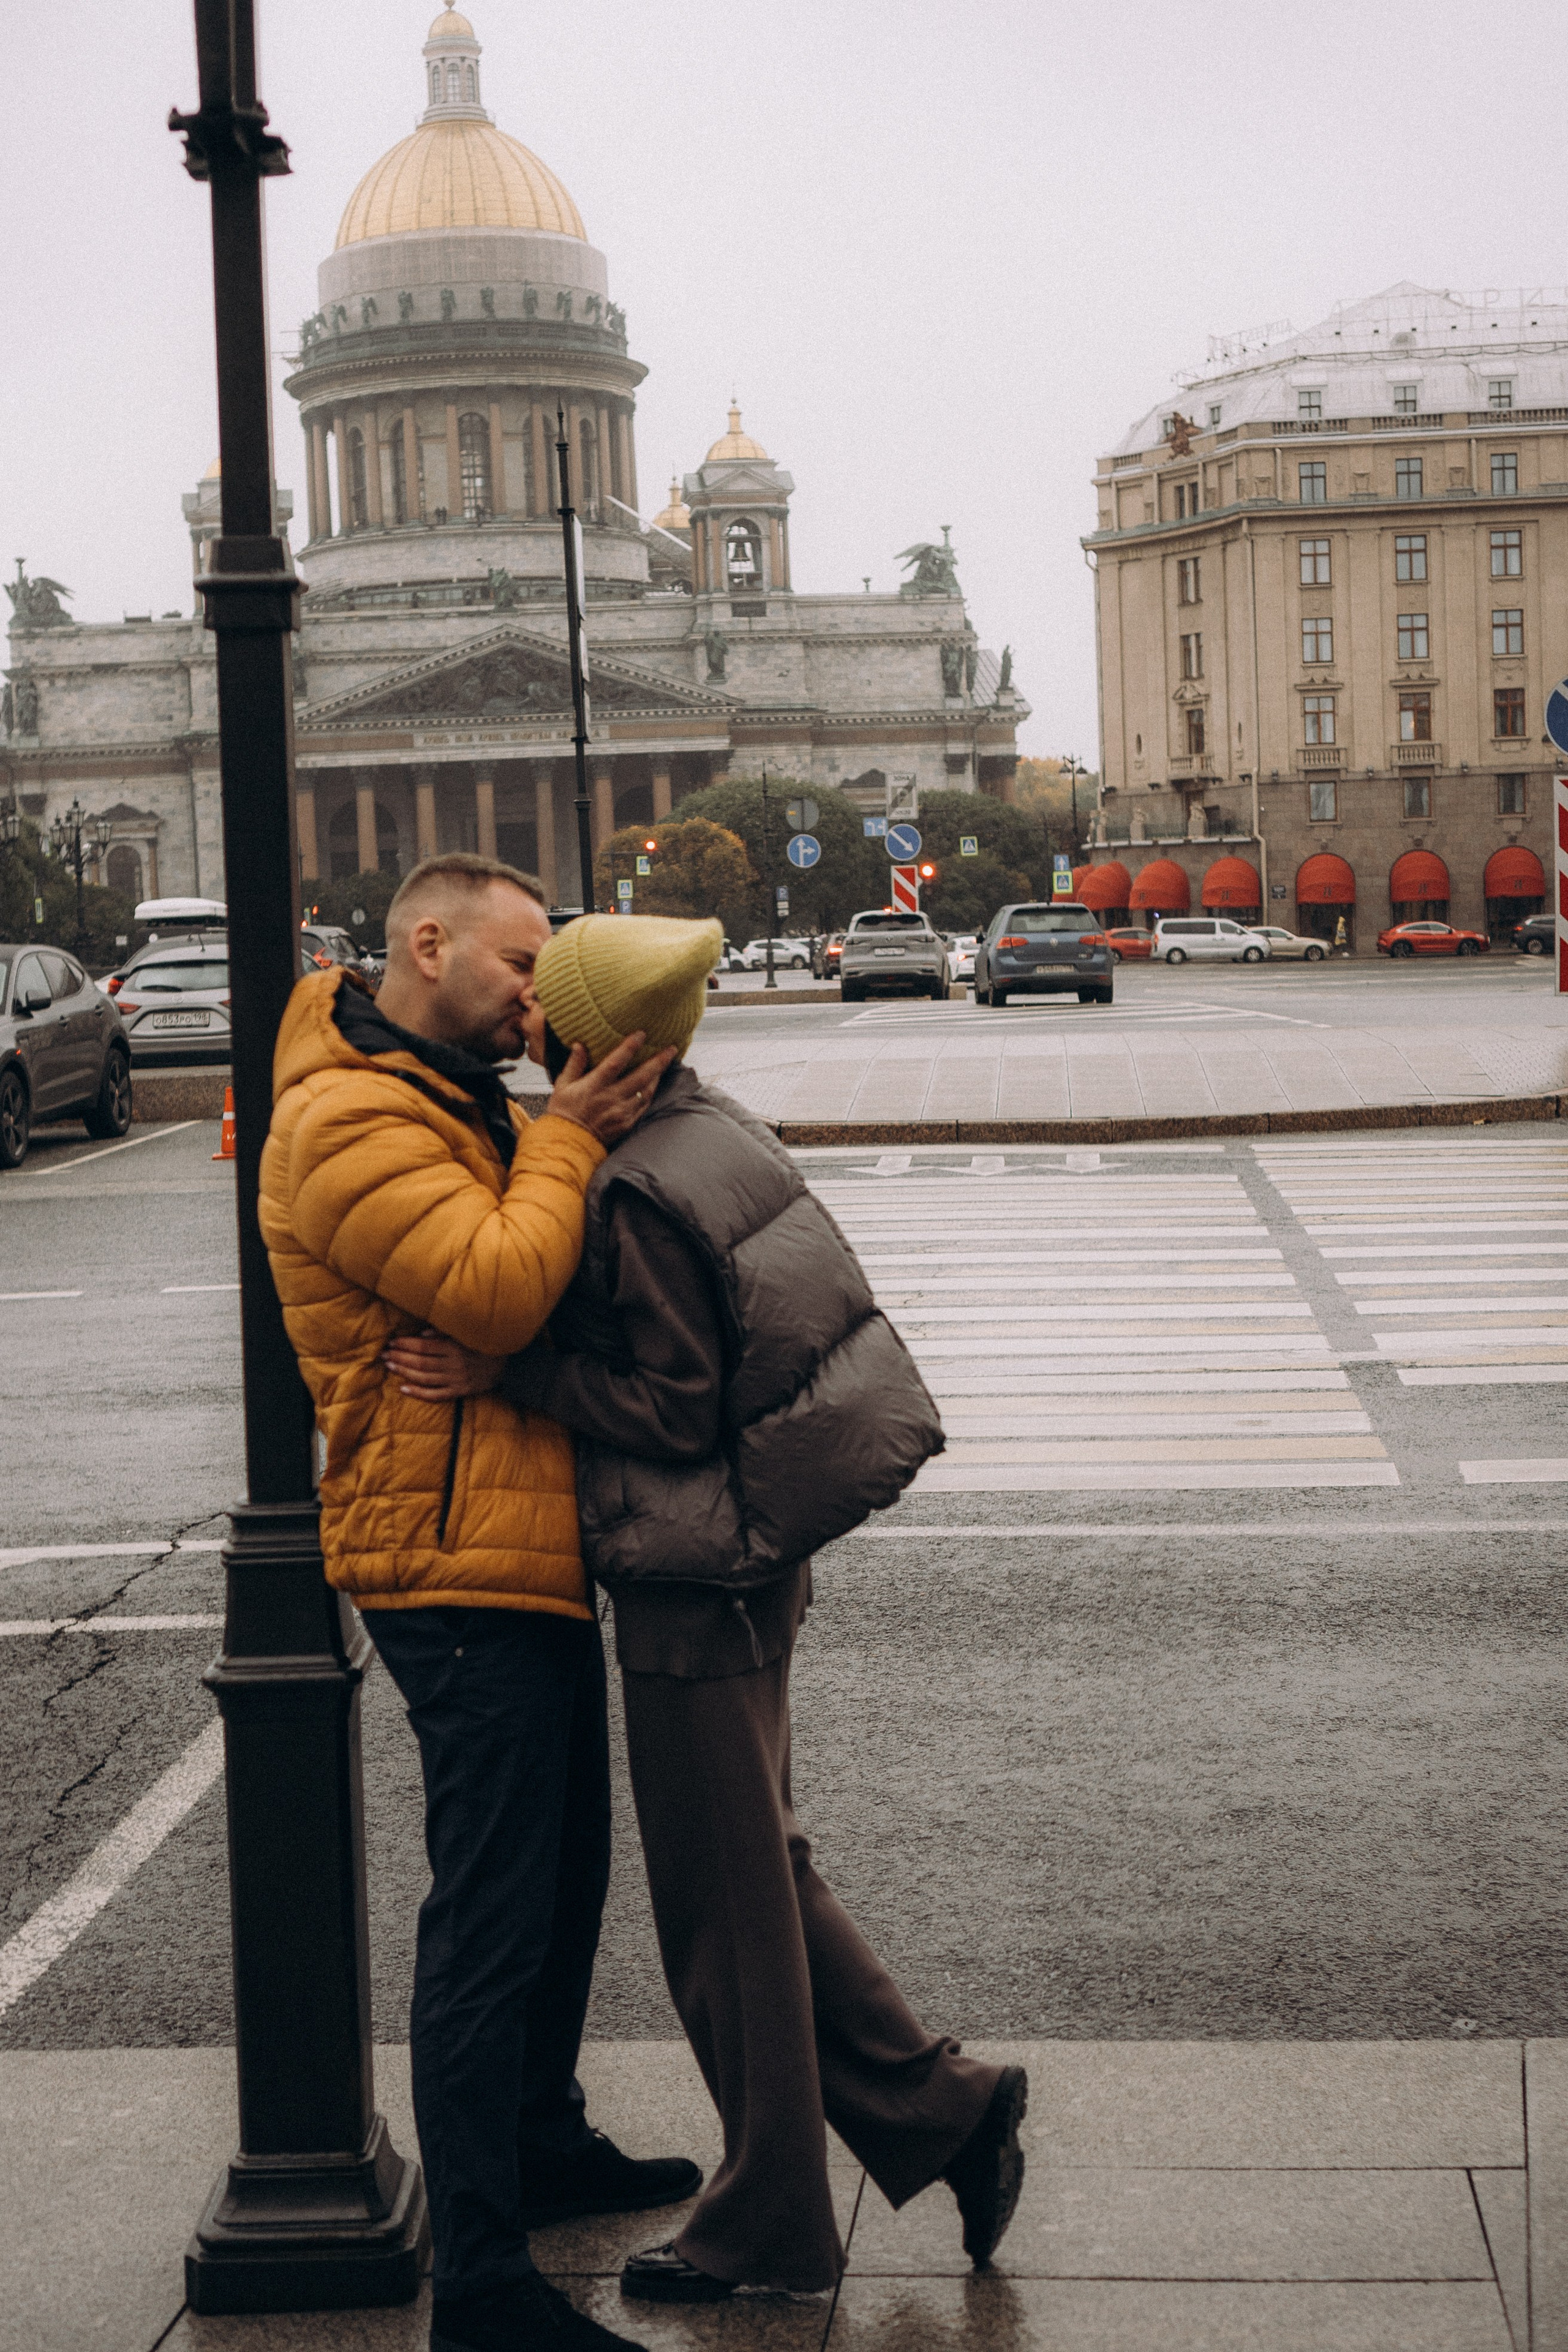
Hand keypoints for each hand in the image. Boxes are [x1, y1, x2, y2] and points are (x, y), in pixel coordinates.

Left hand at [384, 1327, 504, 1400]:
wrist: (509, 1366)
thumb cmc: (485, 1344)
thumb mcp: (468, 1334)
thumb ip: (446, 1333)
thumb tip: (423, 1334)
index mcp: (457, 1347)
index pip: (425, 1347)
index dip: (406, 1344)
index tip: (392, 1342)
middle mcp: (455, 1365)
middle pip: (421, 1362)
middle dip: (400, 1357)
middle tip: (384, 1354)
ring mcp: (457, 1380)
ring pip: (425, 1378)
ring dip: (405, 1372)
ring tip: (389, 1366)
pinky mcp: (460, 1392)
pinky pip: (436, 1395)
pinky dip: (419, 1393)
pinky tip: (403, 1388)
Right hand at [547, 1033, 676, 1144]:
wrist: (569, 1143)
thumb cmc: (563, 1112)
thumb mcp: (562, 1085)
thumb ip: (574, 1064)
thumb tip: (579, 1045)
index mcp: (594, 1086)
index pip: (615, 1063)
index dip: (629, 1047)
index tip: (641, 1034)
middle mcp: (611, 1098)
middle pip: (641, 1077)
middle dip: (658, 1061)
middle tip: (671, 1048)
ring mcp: (621, 1112)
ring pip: (647, 1091)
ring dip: (658, 1076)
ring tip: (665, 1063)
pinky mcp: (627, 1123)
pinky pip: (644, 1106)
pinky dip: (651, 1093)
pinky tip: (654, 1084)